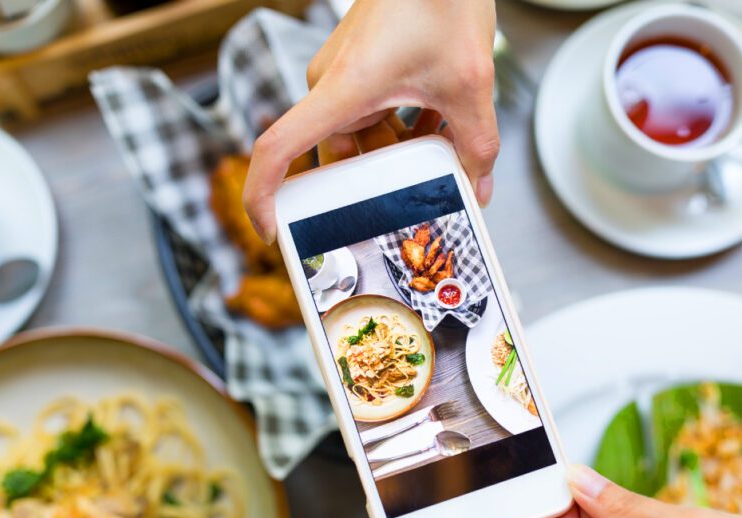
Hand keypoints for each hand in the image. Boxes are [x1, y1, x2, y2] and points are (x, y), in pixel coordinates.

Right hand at [243, 0, 499, 242]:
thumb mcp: (469, 85)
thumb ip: (476, 146)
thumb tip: (479, 188)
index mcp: (341, 90)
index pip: (276, 150)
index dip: (262, 196)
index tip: (273, 230)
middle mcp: (330, 83)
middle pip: (339, 154)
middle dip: (377, 178)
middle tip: (411, 195)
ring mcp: (343, 73)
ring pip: (362, 134)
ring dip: (399, 149)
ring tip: (440, 150)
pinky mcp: (360, 64)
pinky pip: (372, 111)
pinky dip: (403, 124)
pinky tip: (439, 122)